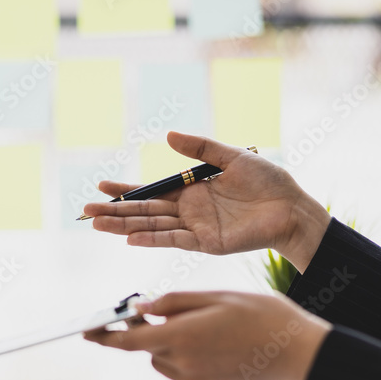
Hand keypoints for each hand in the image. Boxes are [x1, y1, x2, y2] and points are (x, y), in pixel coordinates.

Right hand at [82, 132, 330, 272]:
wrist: (294, 208)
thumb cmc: (268, 182)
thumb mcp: (231, 156)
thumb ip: (200, 148)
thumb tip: (168, 136)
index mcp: (191, 191)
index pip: (151, 191)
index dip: (126, 190)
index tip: (101, 185)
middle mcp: (188, 211)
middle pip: (144, 211)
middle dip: (115, 211)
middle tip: (86, 210)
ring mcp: (195, 229)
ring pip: (152, 226)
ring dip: (124, 226)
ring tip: (97, 224)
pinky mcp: (207, 243)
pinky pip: (174, 241)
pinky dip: (152, 239)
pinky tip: (130, 238)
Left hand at [84, 292, 331, 379]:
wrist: (299, 352)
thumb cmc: (263, 317)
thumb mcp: (215, 295)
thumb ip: (173, 302)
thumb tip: (142, 307)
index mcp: (181, 336)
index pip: (128, 341)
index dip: (104, 336)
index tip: (88, 331)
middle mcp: (183, 364)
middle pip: (149, 348)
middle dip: (155, 330)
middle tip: (178, 313)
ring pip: (166, 361)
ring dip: (173, 345)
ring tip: (211, 330)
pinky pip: (186, 374)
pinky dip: (192, 359)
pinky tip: (221, 347)